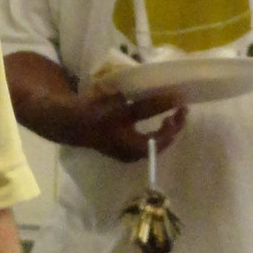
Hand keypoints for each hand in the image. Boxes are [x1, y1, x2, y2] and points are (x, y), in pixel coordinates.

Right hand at [73, 87, 187, 163]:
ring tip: (166, 112)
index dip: (176, 123)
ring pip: (151, 140)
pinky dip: (149, 128)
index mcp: (137, 148)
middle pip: (159, 142)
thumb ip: (149, 105)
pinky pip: (141, 138)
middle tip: (178, 109)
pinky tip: (146, 116)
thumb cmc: (98, 116)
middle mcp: (133, 154)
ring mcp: (125, 150)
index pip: (165, 138)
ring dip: (160, 128)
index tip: (182, 106)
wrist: (70, 122)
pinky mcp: (118, 144)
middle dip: (170, 126)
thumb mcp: (124, 109)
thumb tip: (173, 98)